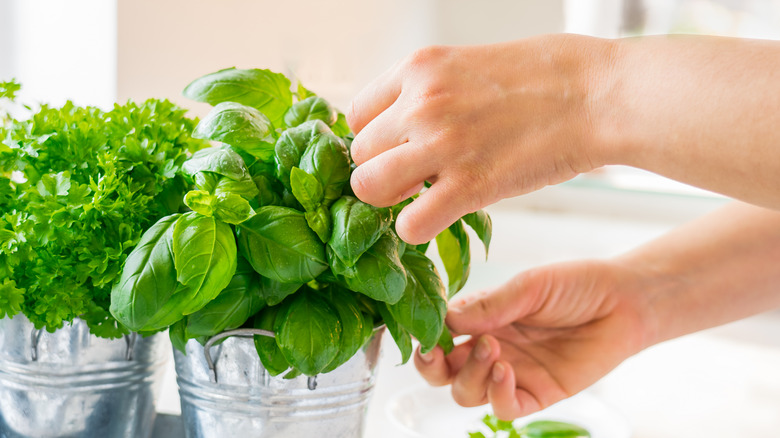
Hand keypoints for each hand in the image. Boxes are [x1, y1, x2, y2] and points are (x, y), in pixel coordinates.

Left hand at [347, 35, 614, 243]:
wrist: (598, 94)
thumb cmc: (545, 76)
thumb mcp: (470, 63)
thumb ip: (430, 91)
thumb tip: (406, 124)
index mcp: (419, 68)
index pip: (356, 116)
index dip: (375, 140)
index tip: (397, 150)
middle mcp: (420, 104)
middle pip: (359, 155)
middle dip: (381, 171)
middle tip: (413, 178)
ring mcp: (441, 145)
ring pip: (368, 188)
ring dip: (389, 201)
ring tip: (420, 198)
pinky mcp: (469, 186)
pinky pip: (410, 225)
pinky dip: (417, 230)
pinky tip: (440, 218)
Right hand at [414, 260, 653, 419]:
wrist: (624, 302)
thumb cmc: (575, 285)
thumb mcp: (529, 286)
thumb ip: (489, 304)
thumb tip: (446, 317)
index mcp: (481, 318)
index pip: (438, 333)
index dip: (425, 335)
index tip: (424, 329)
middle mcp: (489, 347)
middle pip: (442, 372)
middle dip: (431, 366)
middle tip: (438, 351)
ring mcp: (512, 373)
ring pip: (466, 393)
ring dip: (469, 375)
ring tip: (492, 349)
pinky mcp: (538, 394)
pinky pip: (504, 408)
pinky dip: (496, 395)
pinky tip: (505, 372)